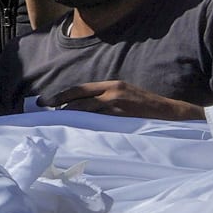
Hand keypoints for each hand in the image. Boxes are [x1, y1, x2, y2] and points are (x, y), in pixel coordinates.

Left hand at [41, 81, 204, 121]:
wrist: (168, 112)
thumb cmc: (145, 108)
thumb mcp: (125, 97)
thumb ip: (106, 100)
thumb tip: (84, 109)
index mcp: (112, 85)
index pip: (81, 89)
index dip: (63, 95)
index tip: (48, 101)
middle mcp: (112, 91)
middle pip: (79, 96)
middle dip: (60, 103)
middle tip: (44, 109)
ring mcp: (116, 102)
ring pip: (86, 107)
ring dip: (69, 113)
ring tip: (56, 119)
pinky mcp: (121, 114)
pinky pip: (98, 118)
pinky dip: (84, 121)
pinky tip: (75, 127)